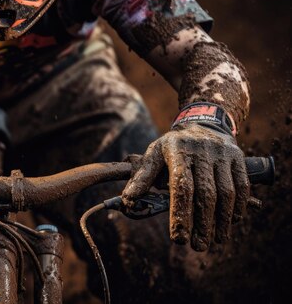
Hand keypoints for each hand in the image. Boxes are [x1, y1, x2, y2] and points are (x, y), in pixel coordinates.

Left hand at [122, 124, 249, 250]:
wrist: (203, 123)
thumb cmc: (173, 147)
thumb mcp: (154, 154)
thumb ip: (142, 177)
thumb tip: (128, 200)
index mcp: (176, 150)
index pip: (181, 186)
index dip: (180, 213)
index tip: (178, 238)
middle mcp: (201, 151)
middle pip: (205, 193)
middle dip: (201, 223)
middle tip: (197, 246)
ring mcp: (222, 154)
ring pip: (226, 192)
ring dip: (221, 220)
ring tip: (215, 241)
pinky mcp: (237, 157)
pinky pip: (241, 186)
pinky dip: (237, 207)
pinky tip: (230, 222)